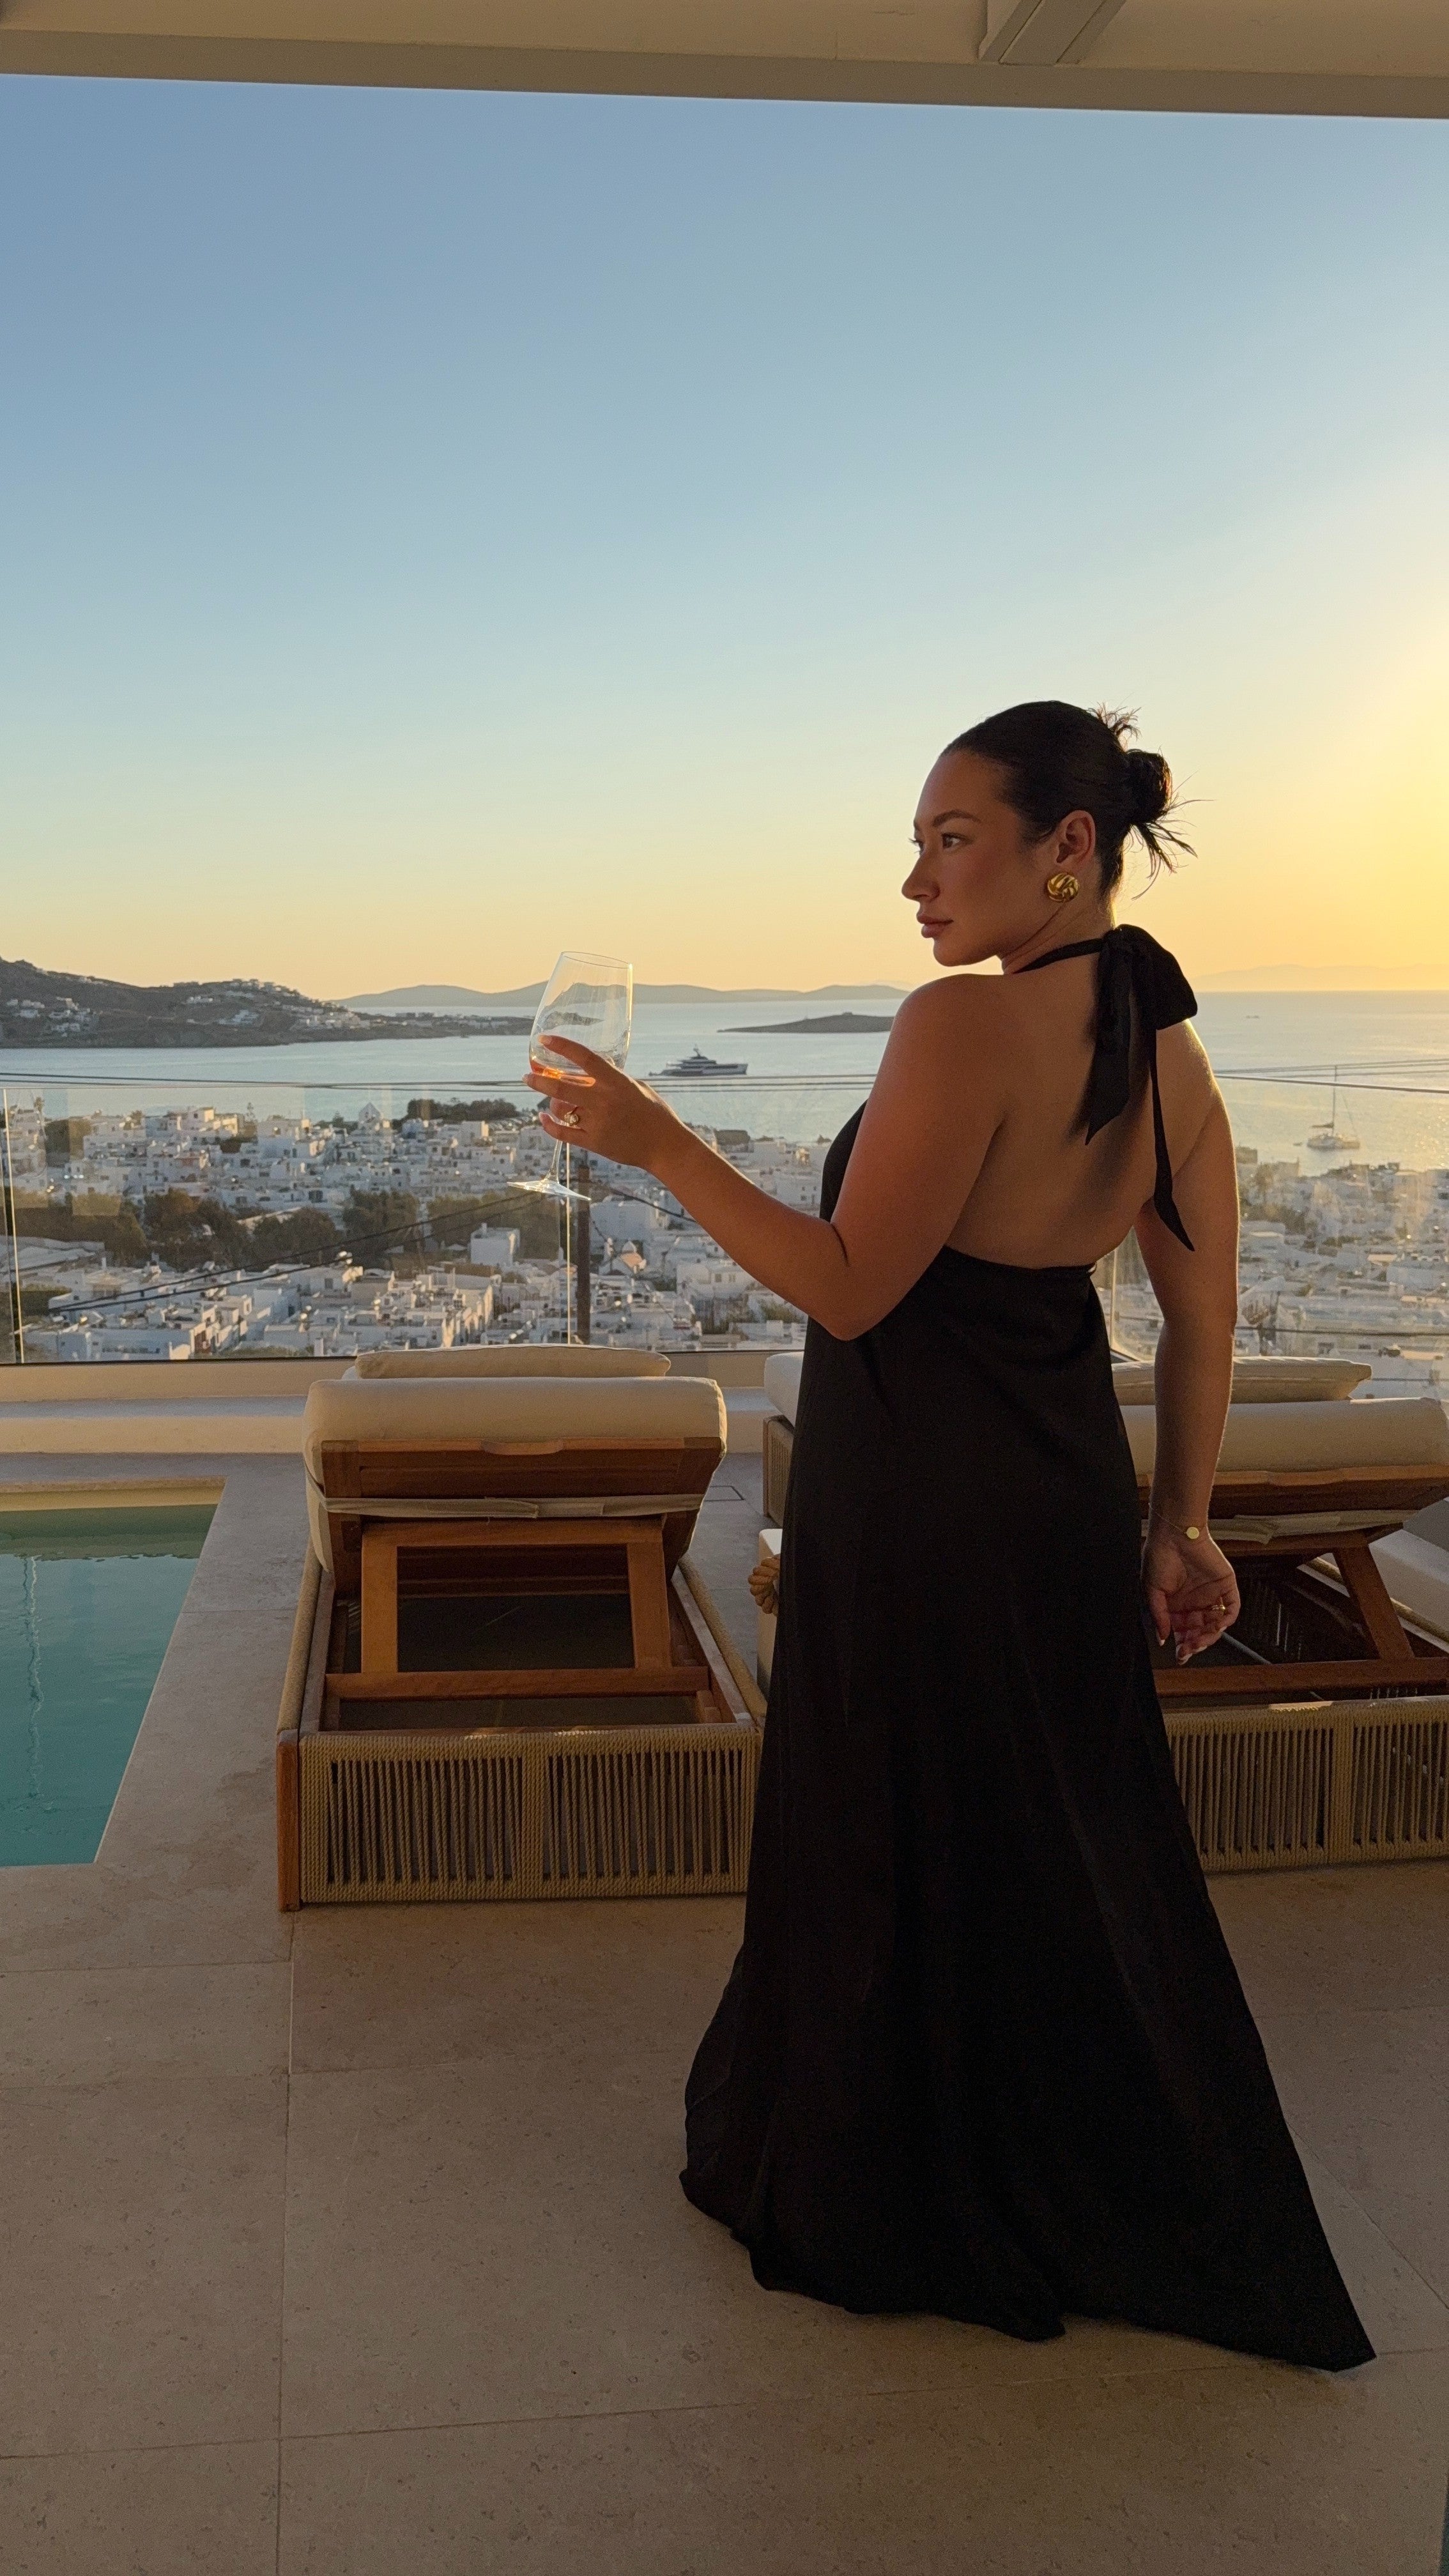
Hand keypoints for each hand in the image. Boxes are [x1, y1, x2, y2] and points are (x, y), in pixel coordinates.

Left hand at [525, 1038, 678, 1171]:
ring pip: (561, 1109)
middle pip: (561, 1086)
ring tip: (553, 1101)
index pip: (585, 1058)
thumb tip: (586, 1073)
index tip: (544, 1039)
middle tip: (527, 1076)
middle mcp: (605, 1101)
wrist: (665, 1146)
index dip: (562, 1046)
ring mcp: (598, 1123)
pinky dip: (549, 1125)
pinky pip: (563, 1133)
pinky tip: (543, 1117)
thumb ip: (612, 1079)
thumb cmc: (654, 1113)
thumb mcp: (636, 1087)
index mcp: (617, 1082)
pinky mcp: (594, 1143)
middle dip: (539, 1080)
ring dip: (552, 1103)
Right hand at [1143, 1524, 1239, 1665]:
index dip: (1182, 1645)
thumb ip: (1158, 1615)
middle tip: (1188, 1650)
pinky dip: (1226, 1620)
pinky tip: (1217, 1626)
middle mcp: (1194, 1602)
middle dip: (1195, 1644)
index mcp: (1176, 1605)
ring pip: (1215, 1624)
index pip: (1182, 1632)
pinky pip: (1231, 1608)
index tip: (1180, 1654)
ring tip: (1200, 1640)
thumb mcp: (1151, 1589)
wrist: (1175, 1533)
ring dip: (1210, 1636)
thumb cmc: (1160, 1554)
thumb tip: (1162, 1637)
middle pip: (1199, 1631)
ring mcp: (1210, 1595)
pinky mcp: (1225, 1586)